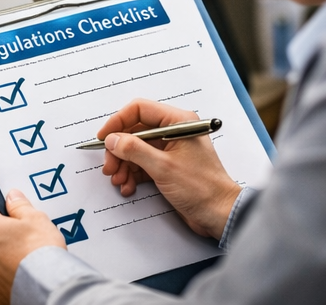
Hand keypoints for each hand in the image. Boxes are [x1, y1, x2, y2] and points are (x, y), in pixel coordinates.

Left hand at [0, 188, 65, 304]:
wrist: (49, 290)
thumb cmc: (41, 256)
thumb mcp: (36, 219)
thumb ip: (20, 205)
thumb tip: (13, 198)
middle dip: (0, 224)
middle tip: (21, 225)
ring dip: (3, 247)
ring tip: (26, 248)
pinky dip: (7, 265)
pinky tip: (24, 265)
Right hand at [97, 98, 241, 238]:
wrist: (221, 215)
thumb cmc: (202, 189)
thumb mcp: (163, 167)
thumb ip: (134, 150)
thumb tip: (112, 140)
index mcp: (177, 122)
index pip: (139, 110)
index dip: (118, 122)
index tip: (104, 138)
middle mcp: (173, 132)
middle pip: (134, 131)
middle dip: (119, 150)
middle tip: (109, 167)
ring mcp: (170, 149)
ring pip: (135, 149)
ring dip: (124, 165)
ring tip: (118, 180)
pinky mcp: (168, 166)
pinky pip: (142, 163)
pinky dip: (132, 174)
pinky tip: (128, 186)